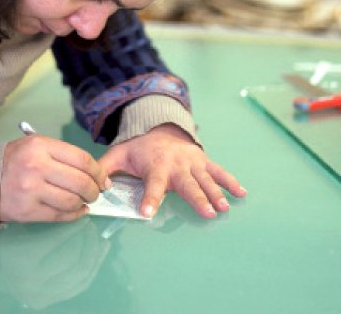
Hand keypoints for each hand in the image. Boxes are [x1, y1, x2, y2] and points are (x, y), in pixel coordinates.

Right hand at [0, 134, 109, 222]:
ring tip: (85, 201)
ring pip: (72, 200)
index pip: (82, 159)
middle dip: (94, 190)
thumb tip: (95, 173)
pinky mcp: (27, 211)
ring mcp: (31, 190)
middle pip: (80, 182)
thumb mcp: (34, 146)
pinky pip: (59, 215)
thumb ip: (61, 155)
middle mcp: (36, 167)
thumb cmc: (12, 161)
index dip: (98, 172)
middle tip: (96, 193)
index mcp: (40, 146)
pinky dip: (74, 215)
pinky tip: (77, 211)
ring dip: (84, 203)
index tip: (103, 179)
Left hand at [98, 124, 246, 218]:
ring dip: (216, 193)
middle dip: (198, 198)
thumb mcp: (118, 154)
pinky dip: (230, 181)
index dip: (150, 198)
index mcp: (155, 165)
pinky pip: (218, 171)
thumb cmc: (138, 147)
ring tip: (224, 208)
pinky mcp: (203, 161)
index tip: (148, 212)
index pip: (152, 184)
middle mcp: (176, 164)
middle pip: (187, 184)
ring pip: (205, 179)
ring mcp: (192, 162)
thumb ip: (105, 168)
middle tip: (207, 213)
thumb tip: (98, 186)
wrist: (159, 127)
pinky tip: (241, 193)